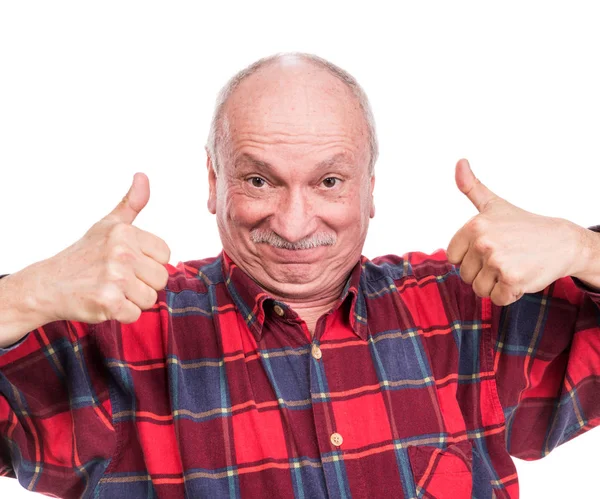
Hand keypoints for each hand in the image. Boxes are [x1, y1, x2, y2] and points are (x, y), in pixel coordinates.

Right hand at [34, 173, 170, 323]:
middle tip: (119, 279)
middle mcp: (121, 252)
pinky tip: (105, 302)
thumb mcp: (108, 224)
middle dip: (143, 283)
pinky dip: (122, 314)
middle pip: (161, 278)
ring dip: (133, 300)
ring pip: (150, 298)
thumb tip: (143, 176)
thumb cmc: (84, 254)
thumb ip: (131, 203)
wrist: (48, 284)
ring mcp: (115, 278)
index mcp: (125, 233)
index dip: (149, 262)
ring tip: (112, 289)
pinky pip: (135, 315)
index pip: (165, 255)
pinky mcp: (108, 302)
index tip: (129, 262)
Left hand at [446, 159, 581, 305]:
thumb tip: (459, 162)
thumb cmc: (523, 225)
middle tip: (505, 257)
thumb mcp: (494, 204)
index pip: (453, 257)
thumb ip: (472, 187)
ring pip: (479, 289)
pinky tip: (521, 277)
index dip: (469, 257)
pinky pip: (497, 299)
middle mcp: (483, 242)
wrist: (563, 242)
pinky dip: (508, 294)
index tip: (488, 248)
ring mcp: (497, 262)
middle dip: (483, 272)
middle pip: (466, 276)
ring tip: (512, 266)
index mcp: (474, 226)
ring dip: (495, 284)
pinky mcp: (512, 280)